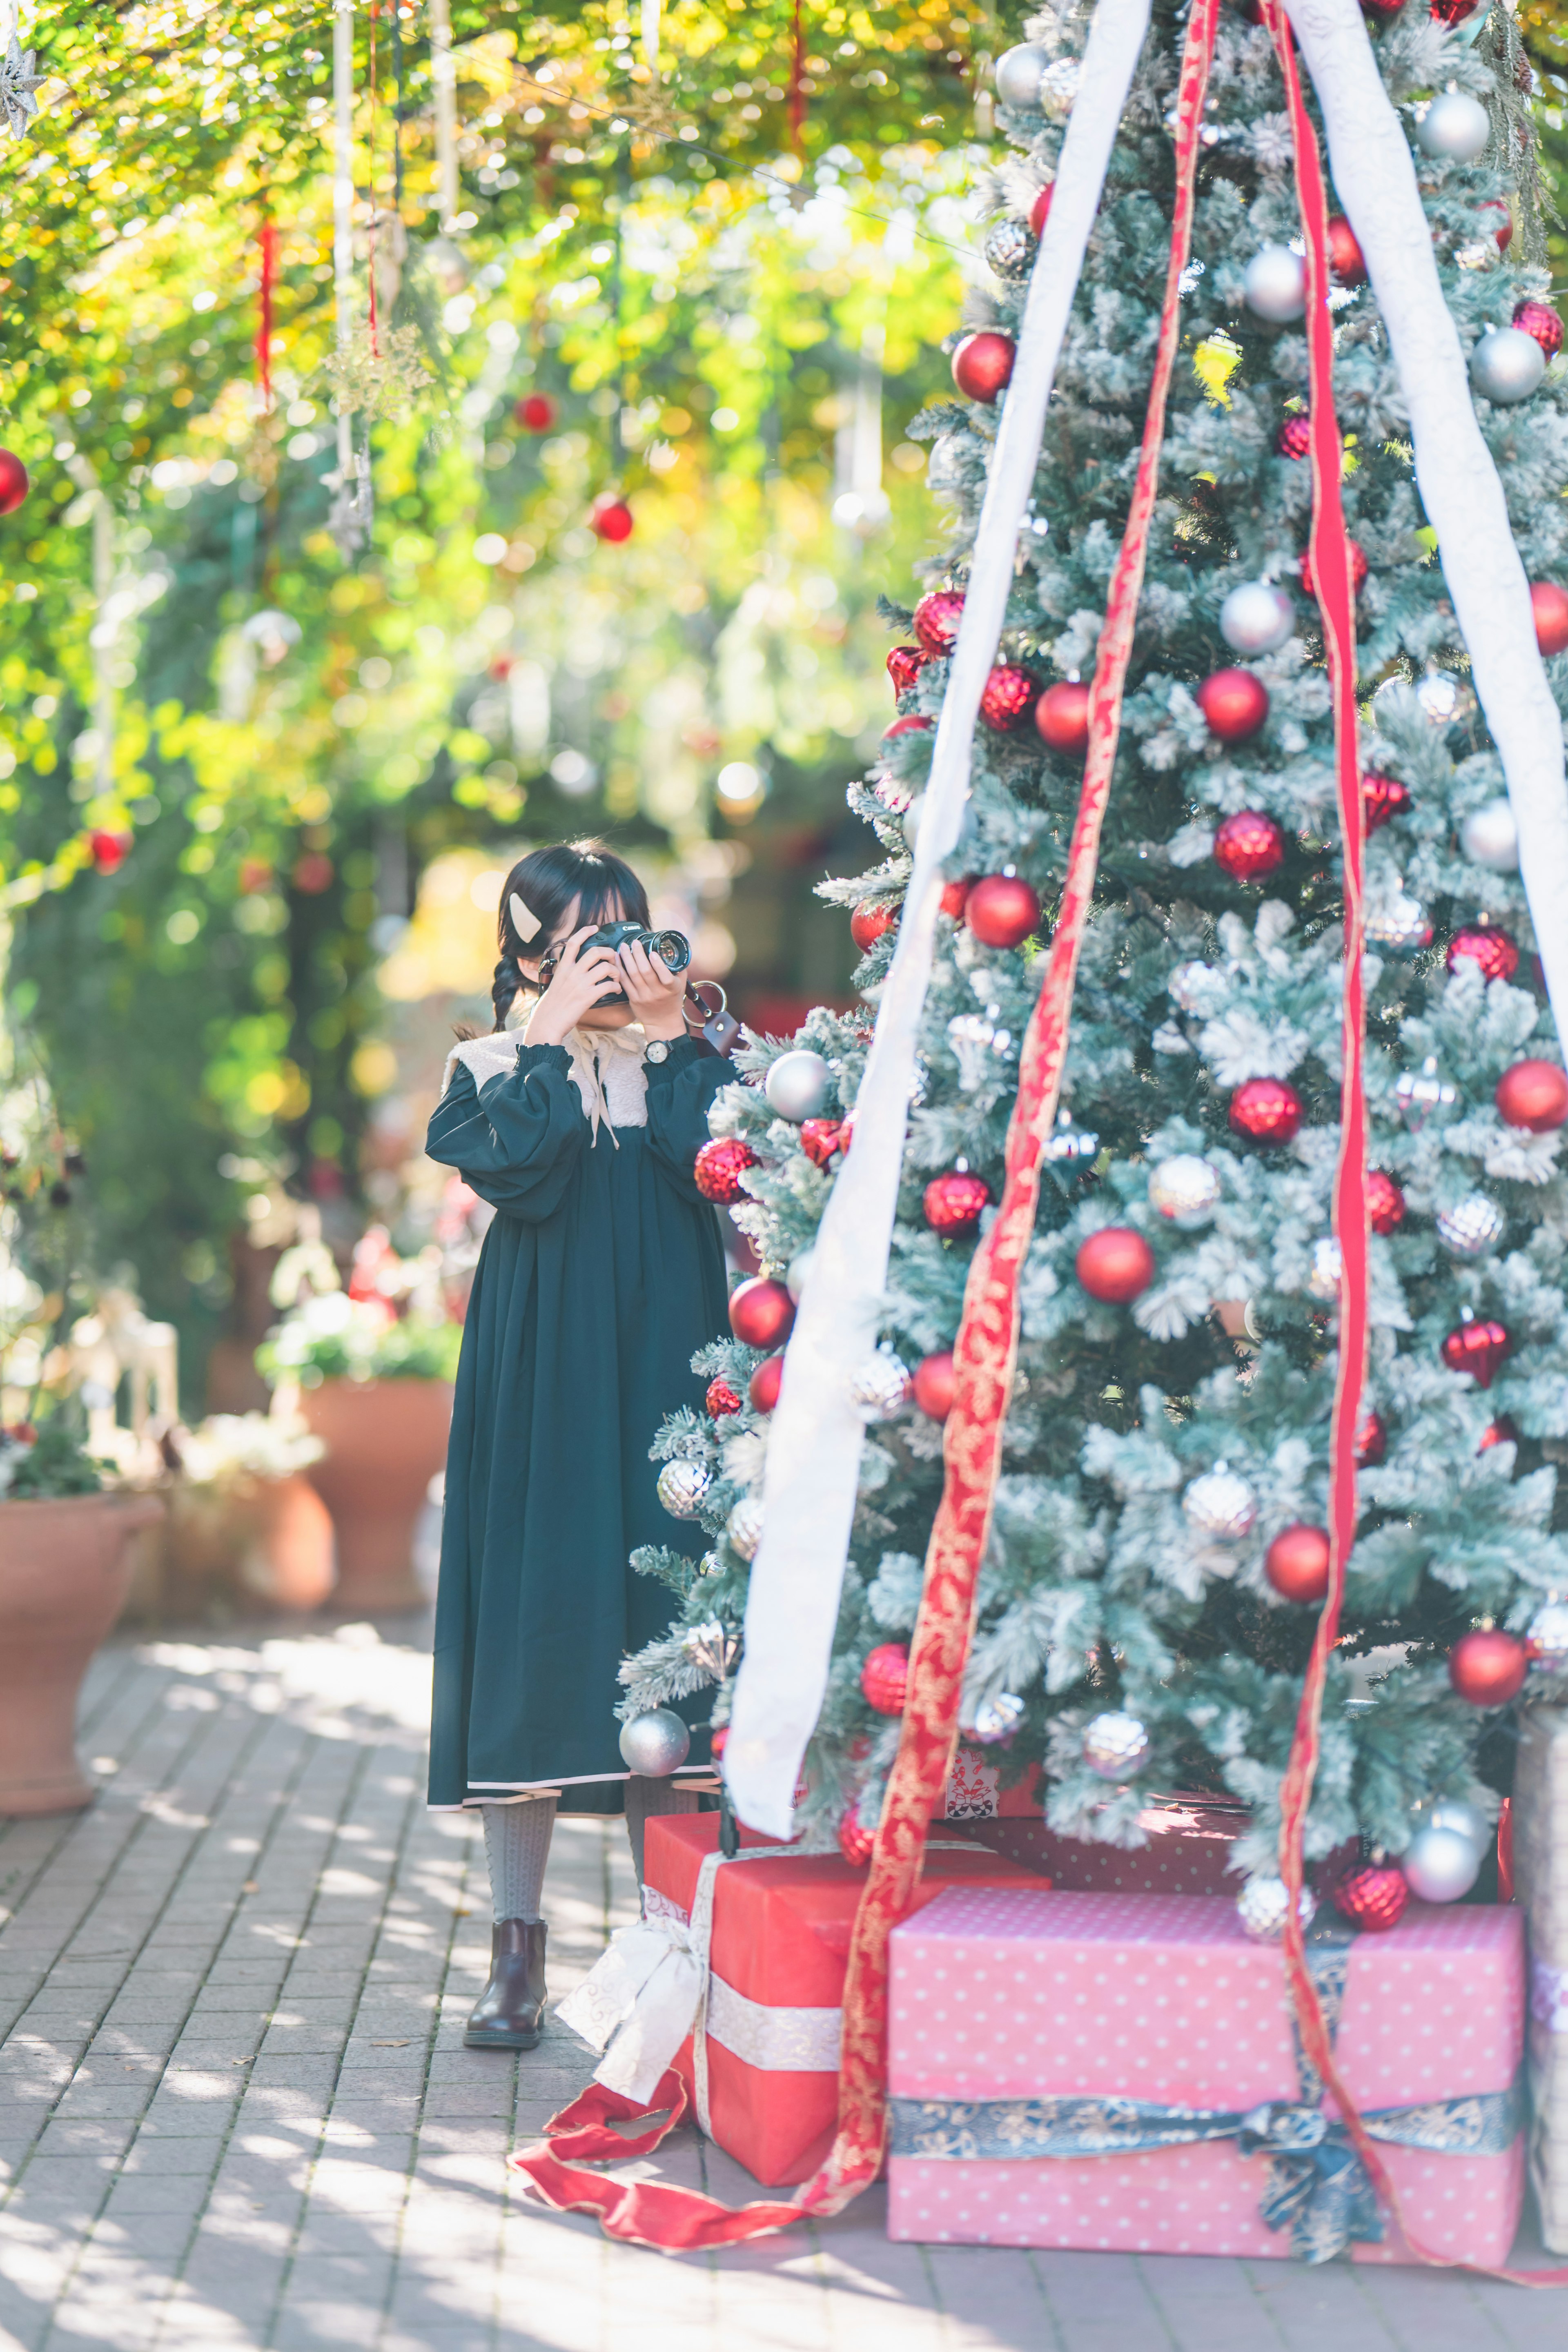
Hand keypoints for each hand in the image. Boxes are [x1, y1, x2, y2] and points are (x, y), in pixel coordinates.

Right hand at [527, 926, 623, 1044]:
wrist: (547, 1023)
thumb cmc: (551, 1006)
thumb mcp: (556, 983)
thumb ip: (566, 973)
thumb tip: (574, 968)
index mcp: (563, 968)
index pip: (574, 943)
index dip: (585, 932)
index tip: (595, 928)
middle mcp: (572, 973)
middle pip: (595, 952)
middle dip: (609, 952)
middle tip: (614, 958)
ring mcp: (580, 984)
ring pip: (605, 967)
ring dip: (616, 971)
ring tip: (616, 977)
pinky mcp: (588, 997)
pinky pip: (608, 986)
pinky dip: (616, 986)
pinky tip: (616, 990)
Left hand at [618, 938, 687, 1039]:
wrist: (663, 1021)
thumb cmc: (672, 999)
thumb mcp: (681, 984)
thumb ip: (678, 967)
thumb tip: (673, 948)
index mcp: (671, 988)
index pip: (665, 977)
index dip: (658, 964)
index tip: (652, 952)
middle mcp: (657, 993)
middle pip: (645, 972)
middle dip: (638, 954)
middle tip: (634, 942)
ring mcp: (644, 996)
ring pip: (632, 975)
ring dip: (626, 958)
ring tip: (623, 946)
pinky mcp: (633, 999)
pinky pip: (624, 982)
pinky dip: (620, 968)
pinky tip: (617, 959)